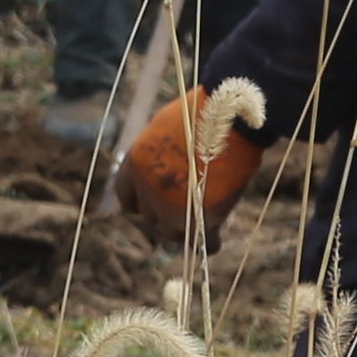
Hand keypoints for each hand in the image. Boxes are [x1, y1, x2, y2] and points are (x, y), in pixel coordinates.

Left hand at [118, 89, 265, 230]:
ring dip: (184, 229)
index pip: (126, 198)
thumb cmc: (199, 113)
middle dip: (165, 213)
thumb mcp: (162, 130)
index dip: (142, 200)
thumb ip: (155, 156)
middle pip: (150, 218)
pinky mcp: (203, 218)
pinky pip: (203, 243)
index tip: (154, 199)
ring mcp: (173, 208)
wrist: (229, 116)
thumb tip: (157, 167)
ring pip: (172, 233)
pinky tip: (215, 239)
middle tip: (186, 207)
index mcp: (133, 167)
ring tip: (199, 221)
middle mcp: (148, 191)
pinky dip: (210, 243)